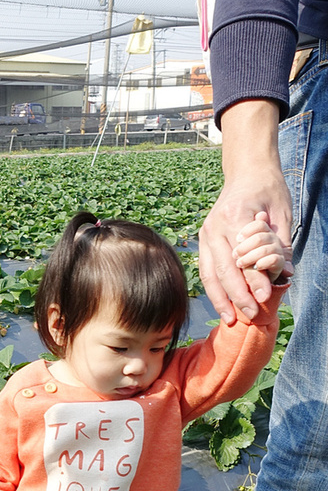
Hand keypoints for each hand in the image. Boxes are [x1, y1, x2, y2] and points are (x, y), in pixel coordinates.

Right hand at [199, 100, 292, 322]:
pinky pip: (206, 270)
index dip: (255, 279)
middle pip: (225, 269)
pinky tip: (222, 304)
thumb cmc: (268, 189)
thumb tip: (285, 274)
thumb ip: (281, 244)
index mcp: (236, 216)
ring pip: (210, 273)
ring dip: (220, 299)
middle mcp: (215, 226)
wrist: (247, 171)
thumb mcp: (282, 212)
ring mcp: (206, 233)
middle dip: (238, 296)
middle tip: (251, 315)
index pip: (246, 256)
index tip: (266, 298)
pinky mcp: (204, 239)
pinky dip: (214, 289)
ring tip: (230, 319)